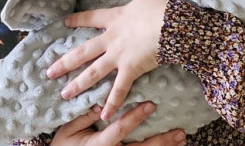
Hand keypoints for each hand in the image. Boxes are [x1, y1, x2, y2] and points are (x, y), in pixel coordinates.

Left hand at [49, 0, 169, 119]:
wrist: (174, 25)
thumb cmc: (163, 7)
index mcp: (116, 18)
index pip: (91, 18)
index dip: (78, 20)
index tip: (65, 23)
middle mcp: (112, 38)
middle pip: (83, 51)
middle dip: (65, 62)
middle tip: (49, 72)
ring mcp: (119, 55)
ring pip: (93, 72)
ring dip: (78, 85)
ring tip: (64, 95)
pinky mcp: (130, 69)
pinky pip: (119, 89)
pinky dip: (112, 103)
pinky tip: (103, 116)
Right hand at [50, 103, 185, 145]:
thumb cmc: (63, 144)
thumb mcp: (67, 130)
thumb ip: (83, 117)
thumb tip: (100, 103)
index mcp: (98, 145)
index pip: (120, 130)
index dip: (135, 118)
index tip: (150, 105)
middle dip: (160, 141)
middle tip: (179, 132)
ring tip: (181, 140)